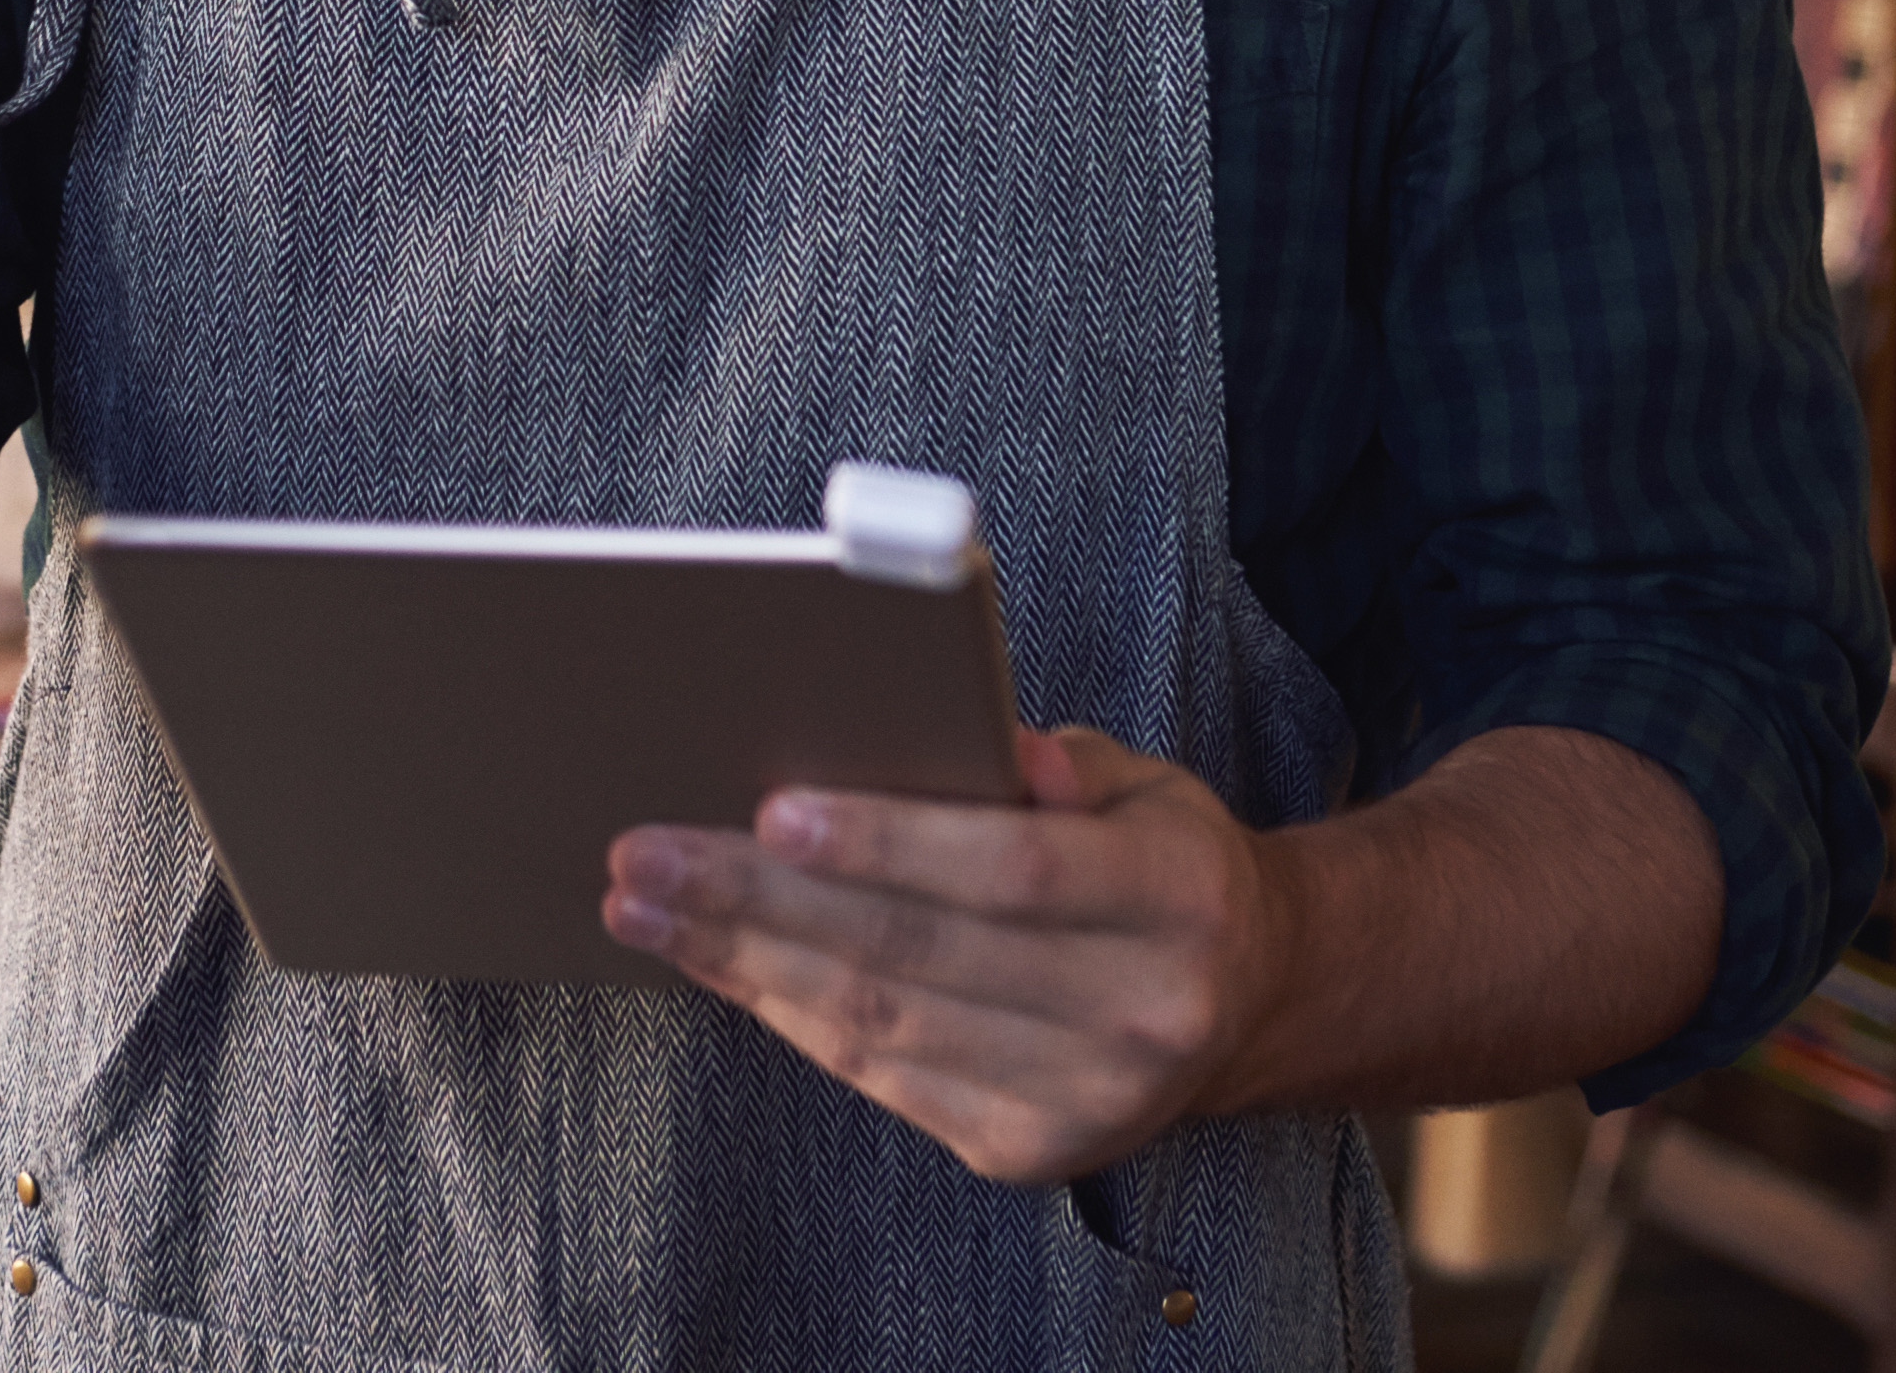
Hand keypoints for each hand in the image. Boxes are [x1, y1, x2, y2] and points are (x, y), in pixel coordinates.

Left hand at [601, 728, 1290, 1186]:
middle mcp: (1140, 1012)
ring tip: (646, 906)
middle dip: (761, 902)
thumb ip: (1057, 763)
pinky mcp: (1028, 1151)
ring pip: (881, 1023)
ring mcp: (1084, 1100)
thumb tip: (978, 745)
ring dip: (743, 962)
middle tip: (646, 857)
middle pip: (918, 954)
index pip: (1010, 870)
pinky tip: (719, 963)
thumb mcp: (1142, 783)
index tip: (770, 811)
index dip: (887, 844)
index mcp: (1178, 898)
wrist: (1249, 1003)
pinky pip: (881, 1073)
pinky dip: (787, 1013)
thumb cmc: (1163, 864)